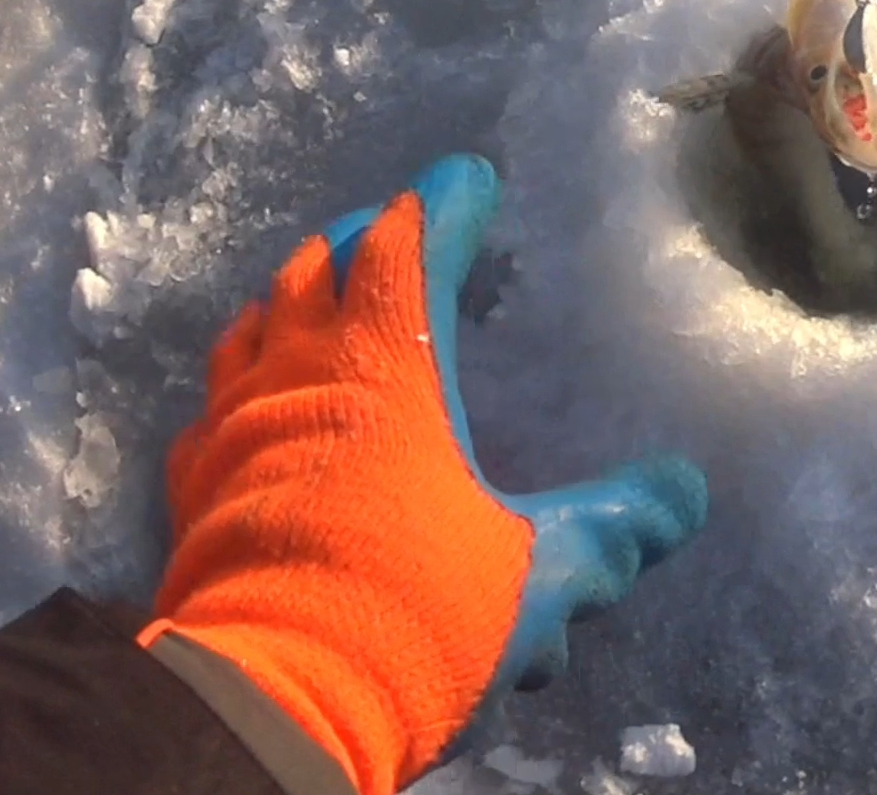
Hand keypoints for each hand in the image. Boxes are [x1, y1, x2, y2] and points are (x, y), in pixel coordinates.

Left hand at [153, 154, 707, 791]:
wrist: (272, 701)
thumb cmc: (414, 612)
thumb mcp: (541, 576)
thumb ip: (615, 529)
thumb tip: (684, 493)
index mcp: (387, 368)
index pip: (409, 249)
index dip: (442, 205)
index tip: (467, 175)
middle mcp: (300, 376)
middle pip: (319, 269)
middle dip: (362, 239)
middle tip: (395, 228)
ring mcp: (233, 429)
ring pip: (254, 329)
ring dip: (293, 301)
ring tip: (319, 297)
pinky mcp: (192, 489)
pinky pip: (212, 410)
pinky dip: (242, 385)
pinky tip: (251, 406)